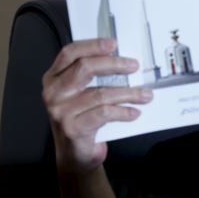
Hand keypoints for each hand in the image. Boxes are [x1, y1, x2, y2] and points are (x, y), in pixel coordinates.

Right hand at [42, 38, 152, 172]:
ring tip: (145, 94)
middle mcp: (53, 92)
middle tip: (134, 65)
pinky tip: (134, 112)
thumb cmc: (82, 119)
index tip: (113, 43)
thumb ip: (93, 77)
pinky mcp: (73, 128)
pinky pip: (105, 114)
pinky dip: (124, 111)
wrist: (75, 154)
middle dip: (114, 64)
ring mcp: (60, 111)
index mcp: (54, 78)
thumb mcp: (82, 94)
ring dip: (128, 93)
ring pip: (101, 93)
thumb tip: (123, 59)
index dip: (92, 45)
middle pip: (85, 68)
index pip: (70, 53)